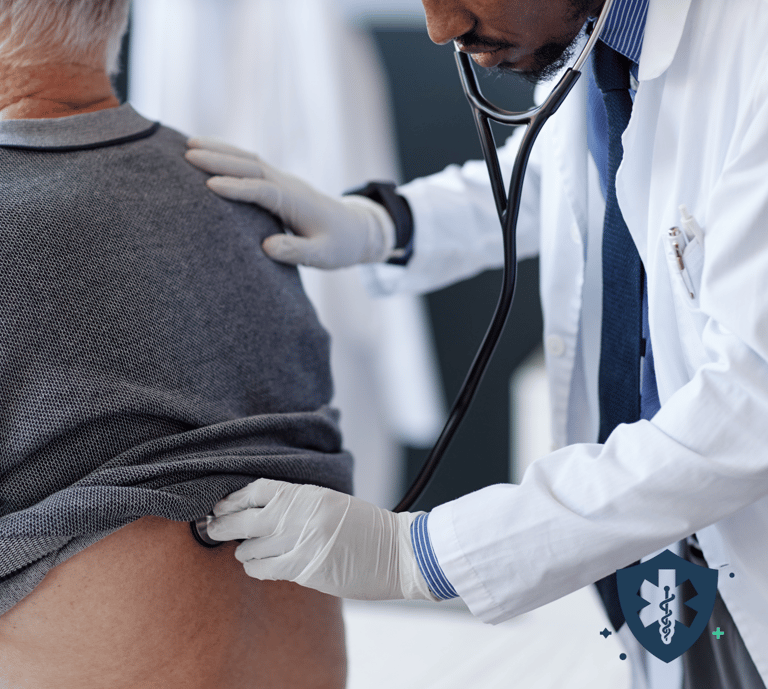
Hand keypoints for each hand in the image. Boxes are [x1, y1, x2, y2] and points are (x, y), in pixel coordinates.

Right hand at [185, 138, 395, 268]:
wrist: (356, 230)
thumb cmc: (338, 246)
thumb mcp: (322, 255)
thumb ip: (296, 251)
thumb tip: (267, 246)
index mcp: (296, 203)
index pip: (262, 191)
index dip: (237, 188)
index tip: (209, 186)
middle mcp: (288, 186)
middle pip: (251, 166)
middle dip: (220, 159)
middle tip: (188, 155)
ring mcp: (283, 181)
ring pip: (249, 159)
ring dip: (221, 150)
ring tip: (189, 145)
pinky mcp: (279, 183)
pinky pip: (251, 164)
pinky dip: (229, 155)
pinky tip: (209, 151)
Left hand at [206, 479, 438, 601]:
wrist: (399, 553)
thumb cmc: (367, 528)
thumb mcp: (332, 504)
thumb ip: (299, 505)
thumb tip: (260, 512)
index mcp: (309, 495)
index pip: (259, 490)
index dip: (234, 498)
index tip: (220, 504)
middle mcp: (302, 516)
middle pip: (245, 518)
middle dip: (222, 524)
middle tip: (212, 528)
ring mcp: (303, 544)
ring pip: (250, 548)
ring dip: (242, 550)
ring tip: (244, 550)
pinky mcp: (306, 570)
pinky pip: (264, 570)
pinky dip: (255, 568)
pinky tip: (257, 566)